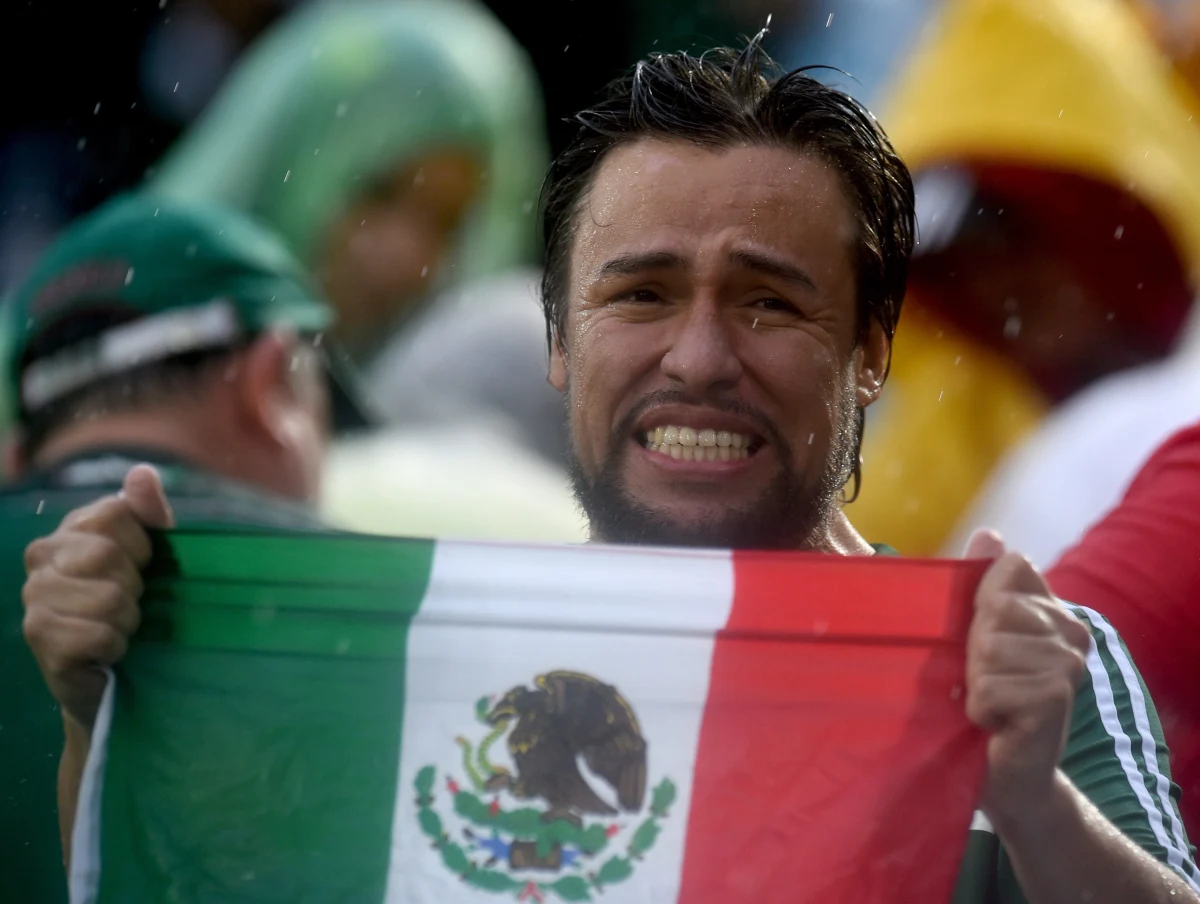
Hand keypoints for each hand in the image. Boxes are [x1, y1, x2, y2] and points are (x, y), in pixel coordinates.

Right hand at [22, 465, 173, 731]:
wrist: (115, 675)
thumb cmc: (135, 606)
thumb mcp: (154, 556)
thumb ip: (150, 513)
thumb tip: (144, 473)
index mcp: (71, 529)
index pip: (116, 512)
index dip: (142, 546)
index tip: (141, 568)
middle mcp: (42, 556)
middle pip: (109, 554)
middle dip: (134, 587)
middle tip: (128, 603)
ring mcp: (34, 596)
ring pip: (108, 598)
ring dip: (126, 620)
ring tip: (118, 627)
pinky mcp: (39, 636)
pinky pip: (98, 635)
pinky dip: (115, 645)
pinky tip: (107, 650)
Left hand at [963, 529, 1092, 829]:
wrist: (1007, 772)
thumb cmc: (986, 699)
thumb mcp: (976, 637)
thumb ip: (980, 585)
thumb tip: (990, 533)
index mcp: (1053, 610)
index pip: (1007, 568)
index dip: (980, 602)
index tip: (981, 639)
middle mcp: (1073, 632)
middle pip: (992, 609)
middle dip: (971, 648)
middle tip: (983, 680)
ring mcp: (1069, 665)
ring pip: (988, 649)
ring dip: (974, 682)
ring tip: (989, 703)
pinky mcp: (1055, 699)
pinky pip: (989, 688)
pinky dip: (979, 709)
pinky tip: (996, 723)